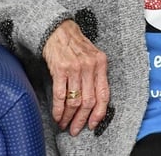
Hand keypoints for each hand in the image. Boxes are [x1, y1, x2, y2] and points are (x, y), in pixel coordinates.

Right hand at [42, 19, 109, 135]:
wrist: (58, 30)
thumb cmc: (75, 45)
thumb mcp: (92, 56)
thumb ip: (96, 74)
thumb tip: (94, 100)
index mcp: (101, 64)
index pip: (104, 94)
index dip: (99, 113)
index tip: (93, 124)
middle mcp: (90, 67)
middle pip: (89, 101)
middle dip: (82, 119)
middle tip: (75, 129)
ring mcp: (75, 68)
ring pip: (74, 100)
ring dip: (68, 116)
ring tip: (64, 123)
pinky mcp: (60, 69)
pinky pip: (60, 95)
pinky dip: (58, 109)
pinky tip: (57, 115)